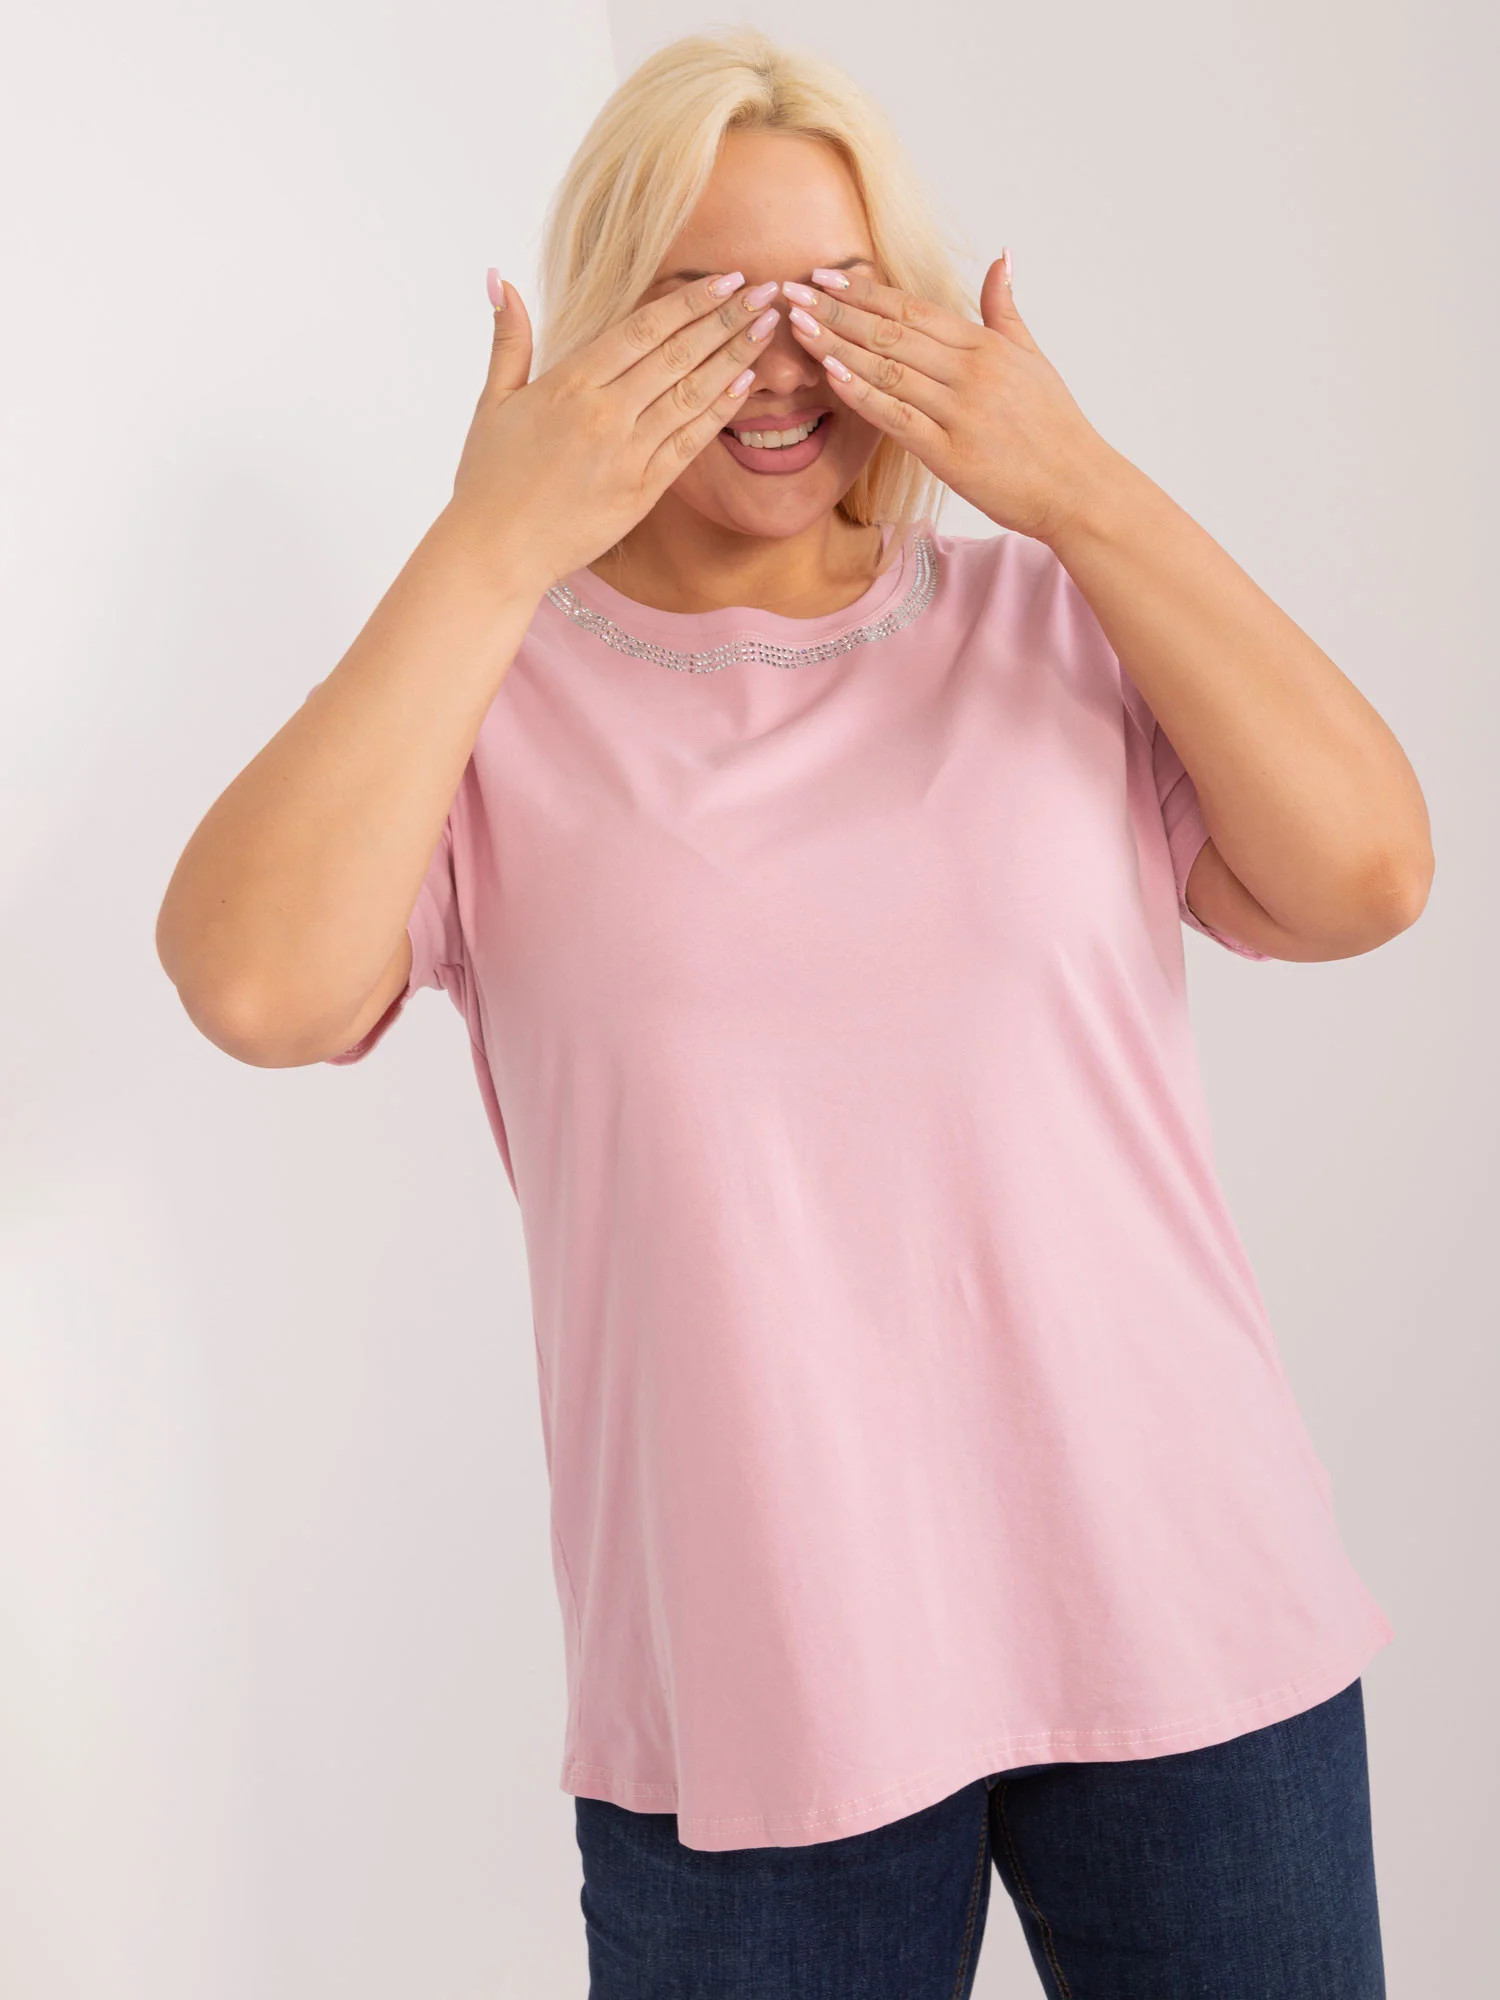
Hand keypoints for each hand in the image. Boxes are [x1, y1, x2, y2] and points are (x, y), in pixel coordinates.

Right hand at [445, 271, 782, 589]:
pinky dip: (719, 411)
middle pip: (677, 354)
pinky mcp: (642, 492)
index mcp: (569, 383)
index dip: (690, 301)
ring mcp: (627, 454)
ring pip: (692, 394)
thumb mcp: (493, 401)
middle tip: (765, 291)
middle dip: (726, 319)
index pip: (643, 329)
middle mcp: (604, 413)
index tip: (726, 279)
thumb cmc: (489, 478)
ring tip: (767, 327)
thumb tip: (498, 278)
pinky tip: (746, 383)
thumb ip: (509, 339)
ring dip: (734, 357)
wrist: (496, 550)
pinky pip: (689, 443)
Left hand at [782, 258, 1118, 545]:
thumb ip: (1005, 310)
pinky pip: (897, 418)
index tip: (826, 276)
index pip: (913, 309)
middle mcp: (970, 372)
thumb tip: (1001, 258)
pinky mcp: (951, 454)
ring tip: (797, 326)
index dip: (866, 292)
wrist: (1078, 487)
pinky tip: (830, 375)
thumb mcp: (1033, 358)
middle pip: (891, 332)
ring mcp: (960, 412)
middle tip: (792, 291)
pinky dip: (862, 394)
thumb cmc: (1055, 427)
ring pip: (887, 369)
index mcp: (985, 346)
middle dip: (837, 310)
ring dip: (837, 346)